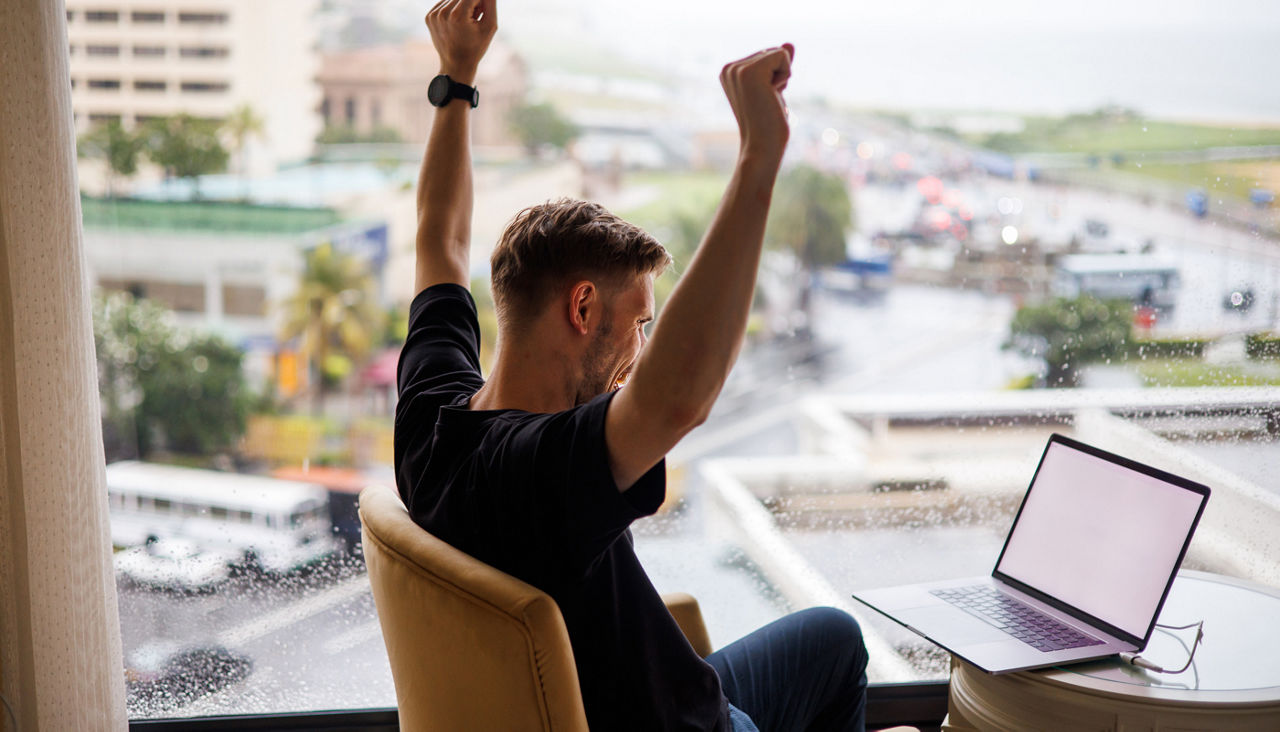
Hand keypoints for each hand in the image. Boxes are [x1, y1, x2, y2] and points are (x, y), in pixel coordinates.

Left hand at [425, 0, 497, 84]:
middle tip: (475, 17)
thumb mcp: (490, 26)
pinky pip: (444, 3)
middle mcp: (443, 13)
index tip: (482, 12)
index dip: (481, 2)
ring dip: (462, 4)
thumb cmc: (476, 47)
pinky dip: (453, 8)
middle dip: (472, 2)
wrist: (456, 65)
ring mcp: (433, 14)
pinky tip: (457, 23)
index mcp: (458, 15)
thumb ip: (490, 2)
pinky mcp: (429, 16)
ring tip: (466, 22)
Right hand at [720, 44, 792, 162]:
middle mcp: (729, 67)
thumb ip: (778, 66)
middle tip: (767, 101)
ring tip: (768, 100)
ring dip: (782, 77)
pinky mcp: (750, 72)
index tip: (764, 98)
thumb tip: (789, 44)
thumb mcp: (774, 89)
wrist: (761, 148)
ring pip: (779, 52)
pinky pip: (783, 56)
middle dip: (779, 75)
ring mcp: (737, 69)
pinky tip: (772, 96)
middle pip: (773, 51)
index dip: (775, 77)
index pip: (767, 55)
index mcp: (729, 71)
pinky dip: (785, 76)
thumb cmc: (768, 124)